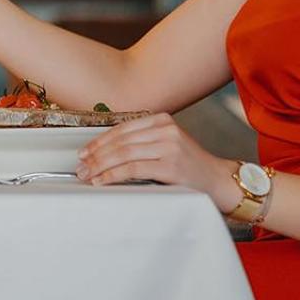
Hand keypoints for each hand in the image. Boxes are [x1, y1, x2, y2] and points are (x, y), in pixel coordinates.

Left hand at [75, 113, 241, 210]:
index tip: (84, 152)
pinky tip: (102, 180)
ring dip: (100, 166)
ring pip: (123, 154)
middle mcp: (165, 129)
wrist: (218, 180)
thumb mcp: (167, 143)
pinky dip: (112, 175)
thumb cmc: (190, 166)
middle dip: (95, 155)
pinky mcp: (170, 166)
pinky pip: (132, 169)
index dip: (99, 141)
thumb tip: (104, 151)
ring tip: (88, 175)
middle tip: (81, 167)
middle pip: (120, 141)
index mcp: (162, 120)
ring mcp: (169, 146)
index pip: (122, 129)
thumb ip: (142, 141)